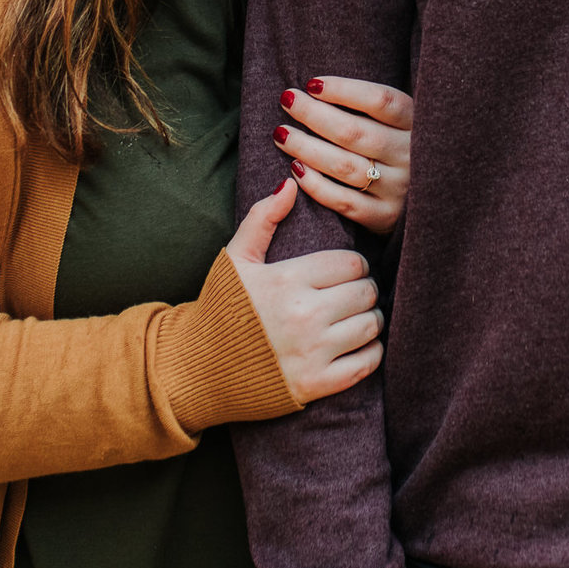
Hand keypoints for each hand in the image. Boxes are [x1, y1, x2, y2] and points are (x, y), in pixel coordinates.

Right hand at [226, 179, 383, 403]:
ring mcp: (312, 352)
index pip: (351, 263)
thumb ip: (263, 219)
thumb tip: (290, 184)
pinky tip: (358, 345)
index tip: (345, 273)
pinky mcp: (316, 384)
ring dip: (371, 320)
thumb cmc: (219, 309)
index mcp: (287, 279)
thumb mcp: (235, 259)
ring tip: (357, 318)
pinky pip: (368, 362)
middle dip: (364, 290)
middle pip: (366, 292)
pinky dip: (371, 352)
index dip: (353, 266)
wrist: (196, 369)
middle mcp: (304, 315)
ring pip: (372, 325)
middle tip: (353, 295)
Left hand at [274, 77, 414, 235]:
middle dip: (313, 114)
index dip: (343, 90)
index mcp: (416, 123)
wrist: (425, 197)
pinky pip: (343, 201)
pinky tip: (295, 169)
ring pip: (344, 165)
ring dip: (306, 148)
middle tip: (287, 100)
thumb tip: (315, 87)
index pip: (380, 101)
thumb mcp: (397, 120)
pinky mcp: (384, 216)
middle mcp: (410, 155)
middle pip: (354, 132)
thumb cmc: (395, 146)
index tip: (312, 83)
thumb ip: (369, 106)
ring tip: (282, 134)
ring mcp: (398, 188)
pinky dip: (315, 185)